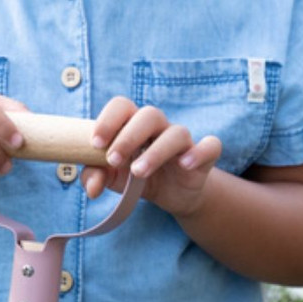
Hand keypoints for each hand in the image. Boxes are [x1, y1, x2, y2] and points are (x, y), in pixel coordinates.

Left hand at [82, 97, 221, 217]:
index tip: (95, 143)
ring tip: (138, 172)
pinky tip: (185, 164)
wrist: (171, 196)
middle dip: (128, 136)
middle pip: (148, 115)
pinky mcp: (203, 157)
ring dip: (156, 151)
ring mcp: (182, 141)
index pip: (122, 106)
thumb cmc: (136, 177)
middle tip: (113, 160)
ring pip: (176, 132)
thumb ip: (96, 176)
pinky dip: (199, 152)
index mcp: (133, 123)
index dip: (108, 120)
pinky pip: (210, 146)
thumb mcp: (113, 178)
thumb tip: (91, 187)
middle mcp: (158, 127)